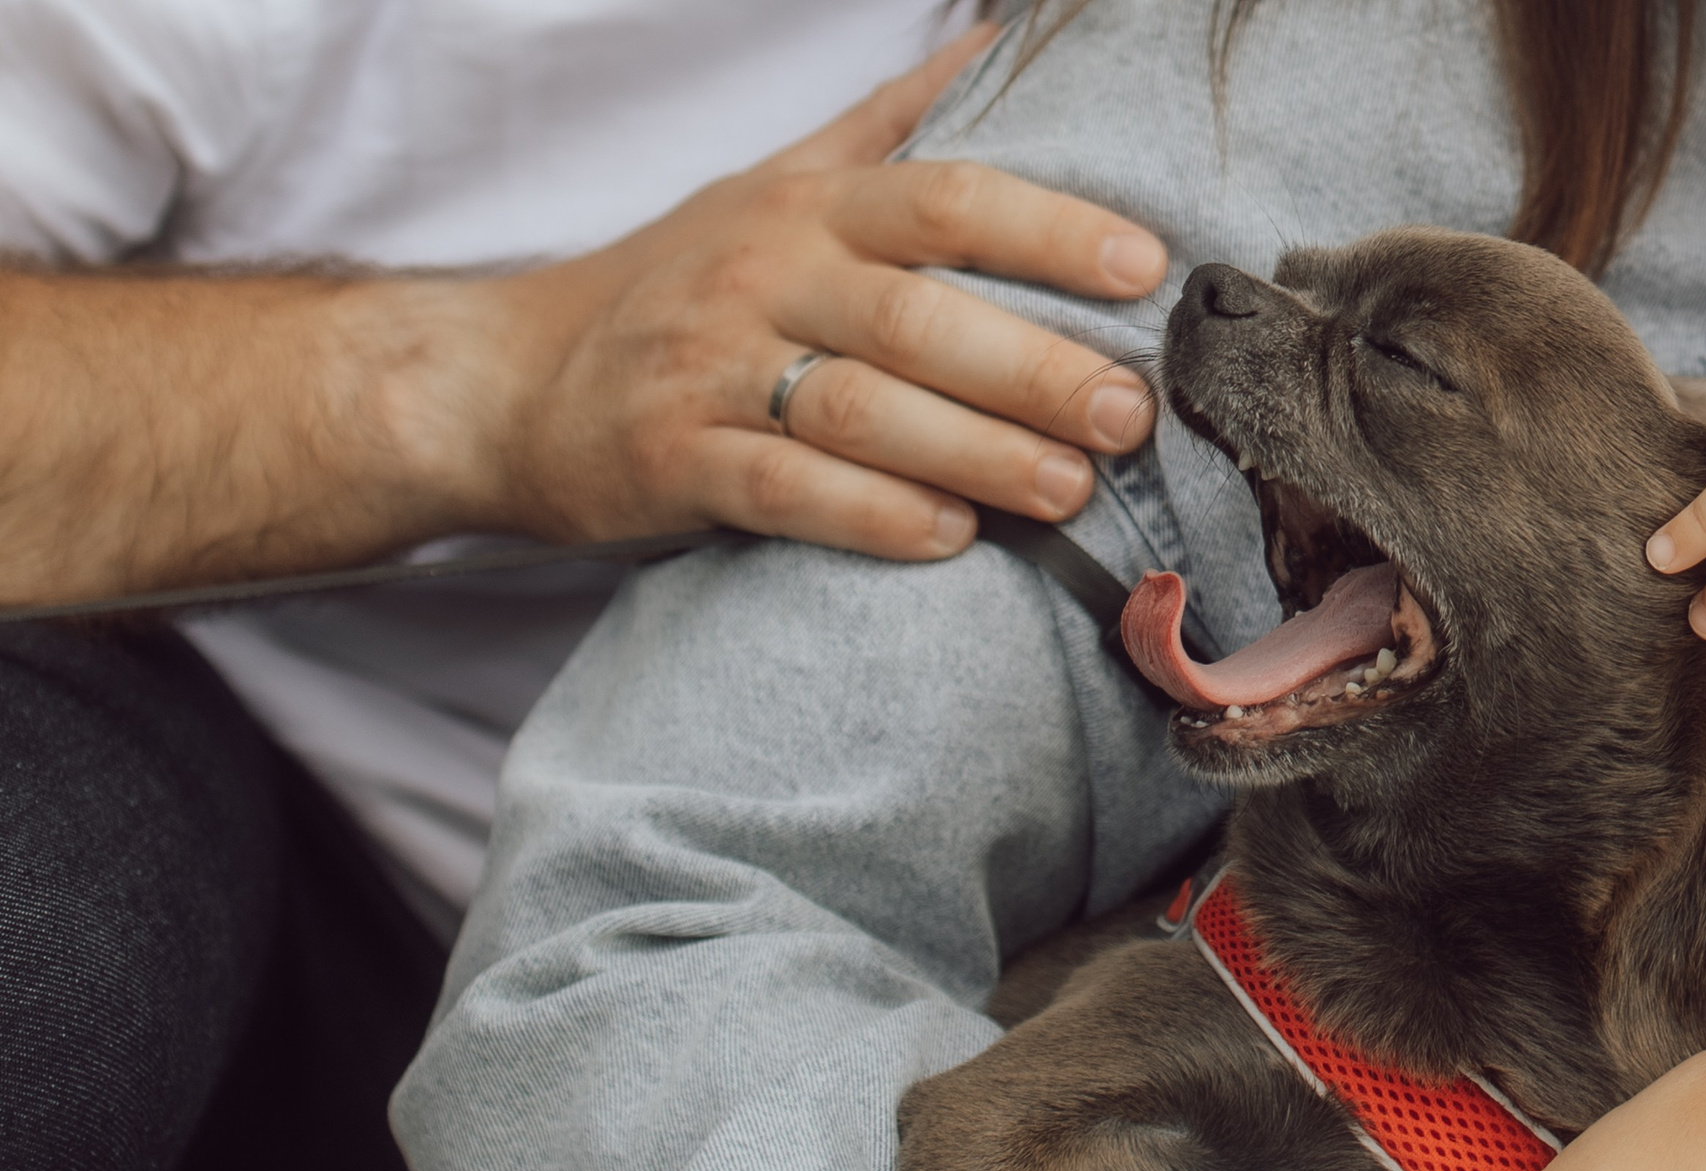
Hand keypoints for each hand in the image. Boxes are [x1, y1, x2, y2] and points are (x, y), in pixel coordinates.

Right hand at [489, 24, 1166, 559]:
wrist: (513, 381)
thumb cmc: (683, 285)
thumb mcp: (778, 185)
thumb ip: (893, 127)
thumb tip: (1002, 42)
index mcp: (808, 208)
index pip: (944, 197)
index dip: (1049, 227)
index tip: (1143, 268)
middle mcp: (764, 276)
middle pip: (917, 315)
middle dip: (1034, 366)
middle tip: (1128, 412)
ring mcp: (712, 369)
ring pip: (862, 409)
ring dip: (975, 452)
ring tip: (1068, 489)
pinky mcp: (674, 461)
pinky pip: (786, 491)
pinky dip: (874, 516)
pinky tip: (951, 537)